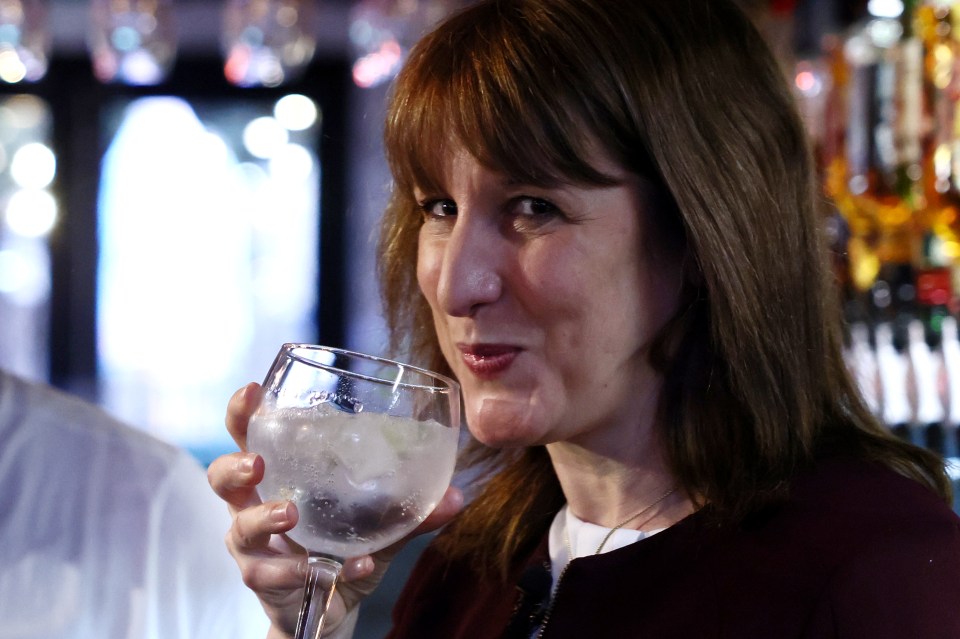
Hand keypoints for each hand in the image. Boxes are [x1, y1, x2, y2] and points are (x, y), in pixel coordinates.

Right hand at [207, 383, 463, 636]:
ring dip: (263, 517)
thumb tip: (457, 495)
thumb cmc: (345, 544)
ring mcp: (252, 544)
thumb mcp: (380, 522)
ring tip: (288, 513)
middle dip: (235, 465)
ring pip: (239, 528)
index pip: (248, 434)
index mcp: (279, 472)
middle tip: (257, 463)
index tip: (252, 391)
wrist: (333, 603)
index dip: (242, 412)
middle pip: (222, 476)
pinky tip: (346, 566)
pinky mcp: (261, 579)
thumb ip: (412, 508)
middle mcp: (253, 503)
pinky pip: (275, 573)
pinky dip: (307, 569)